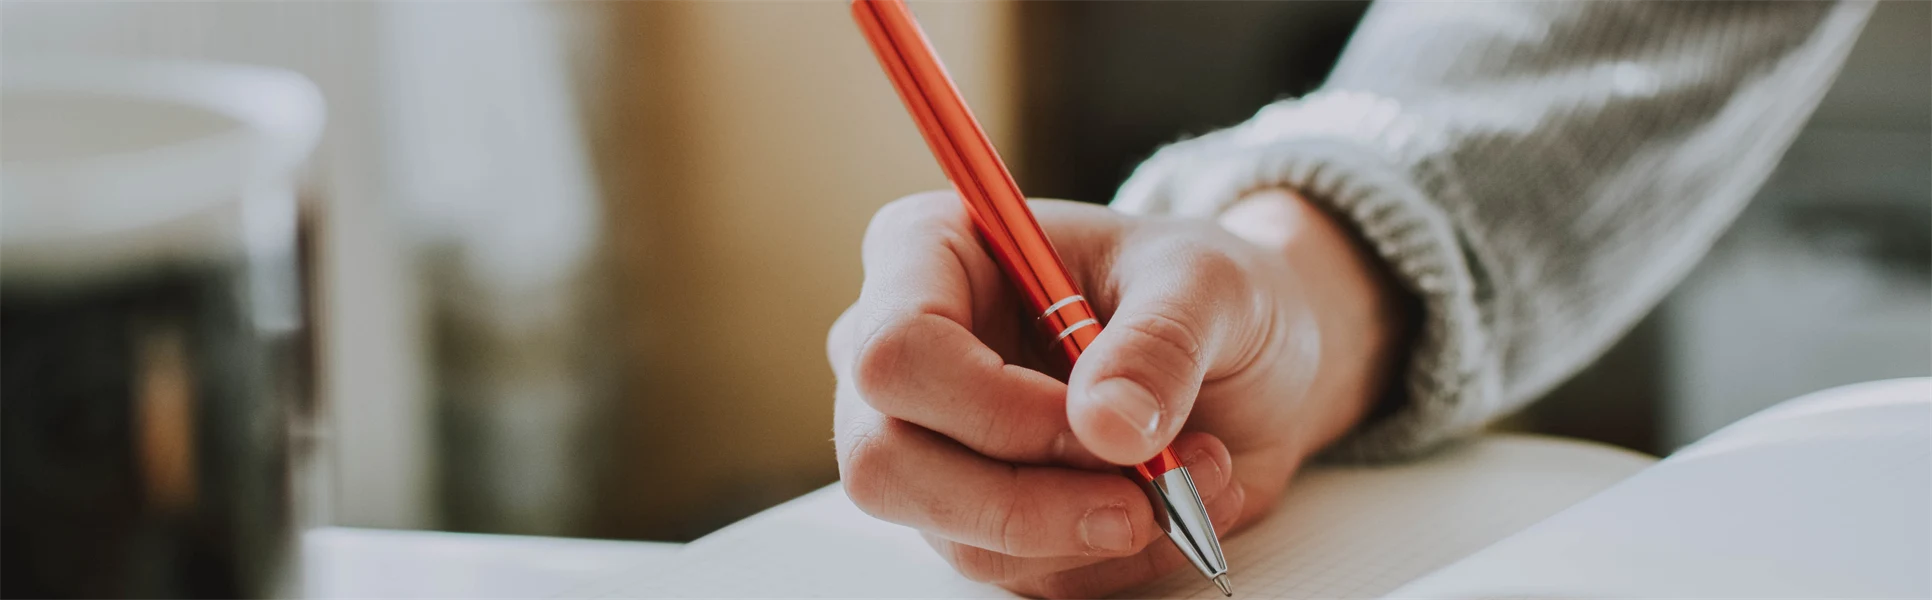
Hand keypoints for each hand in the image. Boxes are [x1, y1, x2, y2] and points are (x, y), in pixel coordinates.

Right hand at [827, 189, 1406, 598]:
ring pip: (956, 535)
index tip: (1101, 424)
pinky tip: (1174, 502)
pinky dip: (1111, 557)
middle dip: (1025, 501)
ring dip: (1091, 529)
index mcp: (929, 254)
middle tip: (1140, 496)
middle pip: (886, 462)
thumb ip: (1160, 343)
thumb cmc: (1202, 291)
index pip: (896, 351)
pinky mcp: (976, 518)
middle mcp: (905, 355)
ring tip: (1192, 474)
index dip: (992, 407)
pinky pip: (1019, 572)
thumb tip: (1108, 426)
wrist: (1246, 356)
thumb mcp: (1208, 283)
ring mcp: (930, 445)